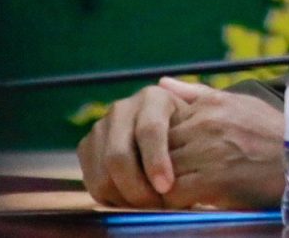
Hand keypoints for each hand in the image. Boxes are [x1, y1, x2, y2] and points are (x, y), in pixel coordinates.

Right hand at [77, 83, 188, 206]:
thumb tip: (166, 82)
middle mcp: (122, 108)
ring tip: (148, 207)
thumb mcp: (202, 116)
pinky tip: (133, 202)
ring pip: (104, 173)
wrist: (169, 138)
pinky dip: (112, 198)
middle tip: (156, 206)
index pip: (149, 131)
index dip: (156, 162)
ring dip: (125, 197)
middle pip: (119, 156)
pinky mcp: (86, 147)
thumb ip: (197, 99)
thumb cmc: (192, 132)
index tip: (167, 186)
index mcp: (152, 97)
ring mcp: (101, 127)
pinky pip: (92, 181)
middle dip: (137, 187)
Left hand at [158, 77, 285, 208]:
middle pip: (161, 146)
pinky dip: (176, 199)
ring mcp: (208, 151)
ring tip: (180, 187)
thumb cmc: (272, 132)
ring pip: (163, 169)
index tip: (175, 154)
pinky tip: (190, 198)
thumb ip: (197, 93)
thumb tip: (163, 82)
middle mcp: (206, 124)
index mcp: (210, 105)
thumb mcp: (239, 103)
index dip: (167, 142)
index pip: (165, 123)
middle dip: (161, 162)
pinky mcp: (213, 179)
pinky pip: (174, 191)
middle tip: (172, 174)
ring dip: (167, 182)